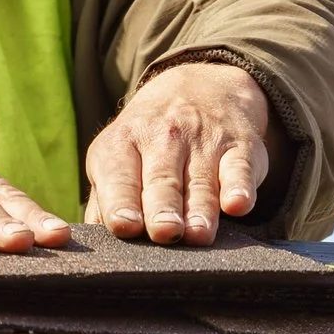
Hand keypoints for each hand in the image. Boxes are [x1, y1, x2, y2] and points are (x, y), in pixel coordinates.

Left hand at [86, 63, 281, 245]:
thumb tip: (93, 245)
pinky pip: (240, 168)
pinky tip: (239, 204)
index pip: (120, 176)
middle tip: (164, 232)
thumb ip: (104, 202)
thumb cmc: (149, 143)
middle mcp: (163, 137)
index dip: (121, 202)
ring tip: (199, 234)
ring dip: (201, 209)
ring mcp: (204, 140)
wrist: (202, 87)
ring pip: (201, 181)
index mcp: (123, 143)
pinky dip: (240, 187)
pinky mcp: (240, 147)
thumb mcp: (118, 158)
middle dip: (162, 207)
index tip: (125, 226)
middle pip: (161, 179)